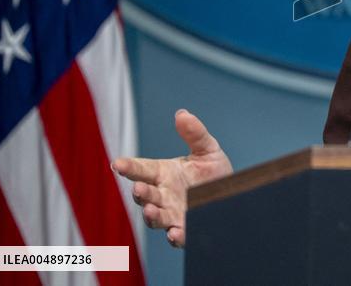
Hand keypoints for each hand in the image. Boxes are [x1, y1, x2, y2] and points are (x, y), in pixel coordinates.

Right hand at [111, 109, 232, 247]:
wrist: (233, 195)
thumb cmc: (214, 173)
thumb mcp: (208, 150)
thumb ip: (195, 134)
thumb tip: (182, 114)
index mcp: (163, 173)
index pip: (141, 169)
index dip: (128, 167)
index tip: (117, 163)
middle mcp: (163, 195)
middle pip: (145, 195)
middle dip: (140, 192)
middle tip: (138, 187)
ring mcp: (172, 214)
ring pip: (155, 217)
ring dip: (151, 215)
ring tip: (150, 210)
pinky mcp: (186, 229)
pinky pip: (177, 236)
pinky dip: (174, 236)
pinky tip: (174, 233)